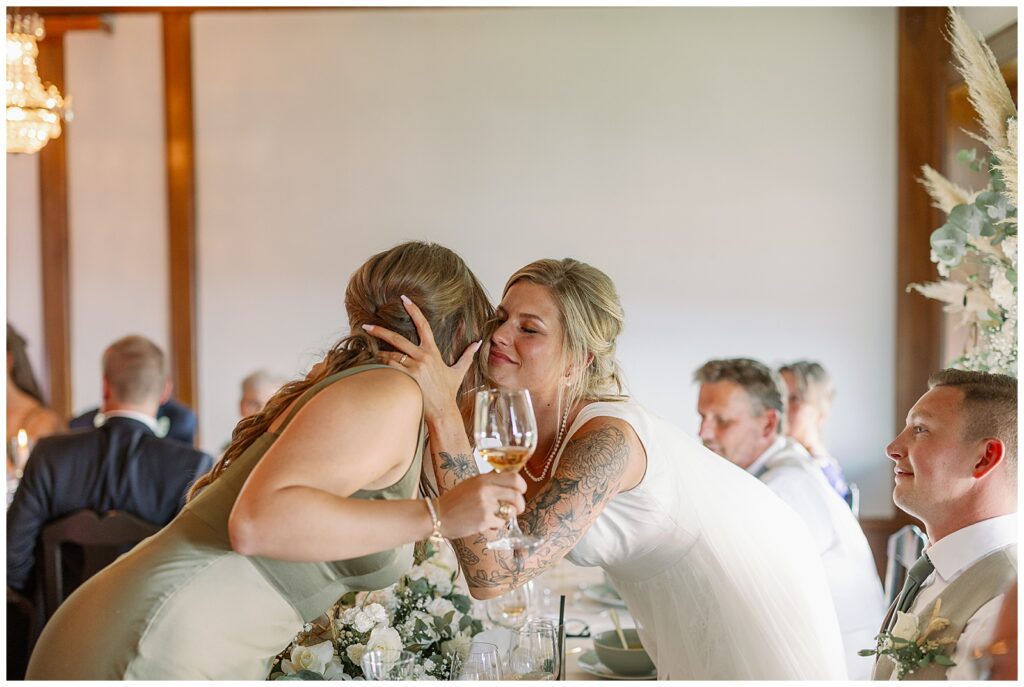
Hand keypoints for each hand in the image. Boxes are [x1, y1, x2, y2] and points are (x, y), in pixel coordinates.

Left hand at [361, 295, 481, 420]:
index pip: (423, 325)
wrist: (442, 411)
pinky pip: (389, 369)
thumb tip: (478, 343)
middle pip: (397, 339)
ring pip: (389, 355)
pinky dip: (380, 366)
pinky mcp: (407, 379)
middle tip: (366, 326)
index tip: (404, 299)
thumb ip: (468, 355)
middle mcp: (422, 357)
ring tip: (366, 352)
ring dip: (377, 354)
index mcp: (433, 352)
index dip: (414, 310)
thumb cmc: (448, 392)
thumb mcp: (459, 372)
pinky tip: (370, 365)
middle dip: (379, 331)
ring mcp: (414, 368)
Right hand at [436, 471, 526, 539]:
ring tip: (496, 517)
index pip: (514, 477)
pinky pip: (501, 524)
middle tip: (517, 509)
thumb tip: (508, 477)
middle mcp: (486, 490)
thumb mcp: (471, 483)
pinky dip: (496, 526)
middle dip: (520, 505)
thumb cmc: (454, 501)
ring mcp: (485, 505)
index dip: (522, 486)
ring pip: (510, 512)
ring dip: (507, 516)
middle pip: (517, 496)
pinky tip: (486, 524)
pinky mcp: (484, 520)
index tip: (521, 491)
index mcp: (483, 479)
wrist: (437, 515)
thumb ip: (489, 480)